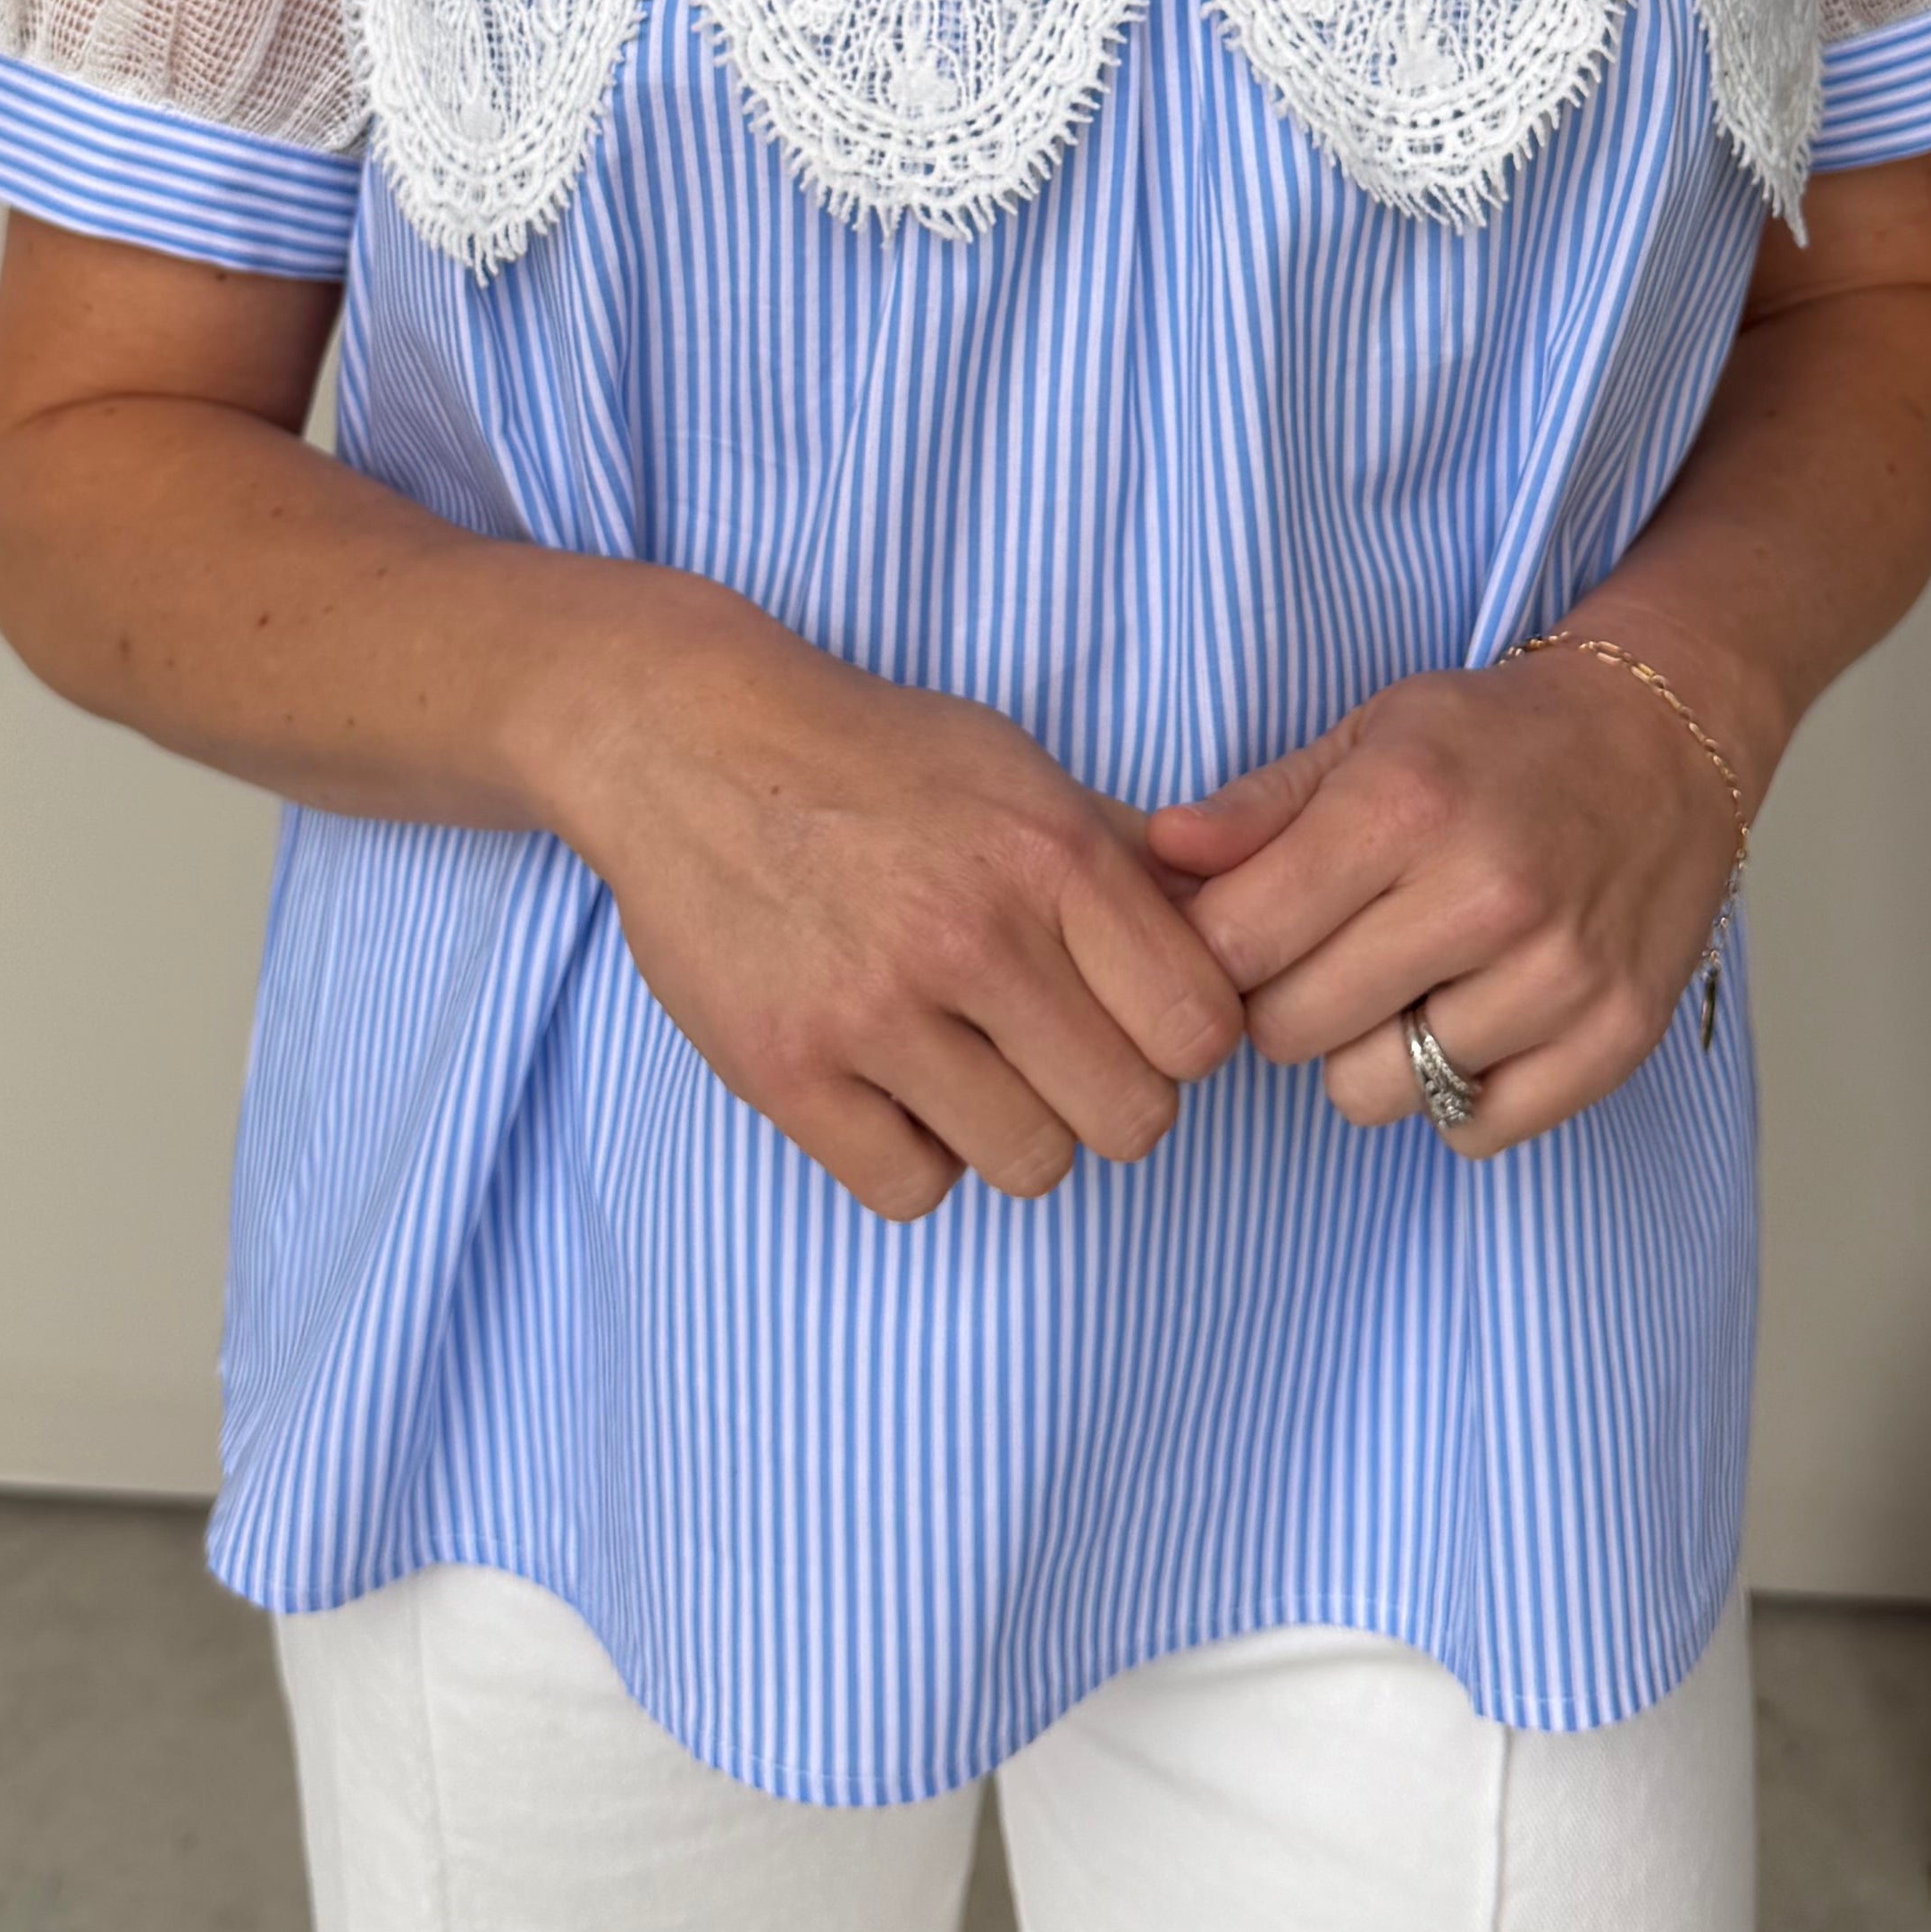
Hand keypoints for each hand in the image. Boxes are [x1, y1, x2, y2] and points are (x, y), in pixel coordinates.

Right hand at [556, 589, 1248, 1223]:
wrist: (686, 742)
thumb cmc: (873, 758)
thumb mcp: (1022, 770)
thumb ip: (1131, 858)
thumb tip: (1244, 928)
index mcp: (1051, 857)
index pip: (1200, 1029)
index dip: (1182, 1040)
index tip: (1135, 1018)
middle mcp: (971, 935)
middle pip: (1132, 1120)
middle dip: (1108, 1098)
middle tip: (1054, 1053)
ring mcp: (872, 1009)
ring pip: (1031, 1166)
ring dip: (1013, 1131)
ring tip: (967, 1064)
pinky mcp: (785, 1070)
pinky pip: (911, 1190)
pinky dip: (913, 1155)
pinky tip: (891, 1087)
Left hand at [1144, 646, 1749, 1160]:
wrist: (1669, 738)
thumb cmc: (1501, 738)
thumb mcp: (1371, 734)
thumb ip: (1257, 806)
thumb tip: (1157, 857)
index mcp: (1405, 807)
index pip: (1235, 946)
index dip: (1213, 951)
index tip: (1237, 933)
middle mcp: (1486, 895)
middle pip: (1291, 1031)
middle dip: (1282, 1002)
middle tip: (1325, 954)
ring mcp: (1559, 975)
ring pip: (1375, 1093)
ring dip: (1370, 1053)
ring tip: (1408, 983)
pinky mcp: (1615, 1037)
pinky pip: (1475, 1131)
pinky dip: (1457, 1094)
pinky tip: (1473, 1017)